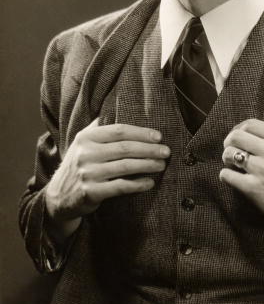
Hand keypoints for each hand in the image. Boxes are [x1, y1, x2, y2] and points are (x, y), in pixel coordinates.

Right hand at [45, 120, 169, 237]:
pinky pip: (120, 187)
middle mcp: (85, 153)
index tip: (158, 136)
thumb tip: (120, 107)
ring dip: (147, 165)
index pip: (119, 130)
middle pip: (125, 148)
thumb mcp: (83, 143)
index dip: (141, 132)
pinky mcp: (91, 192)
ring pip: (125, 166)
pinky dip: (138, 184)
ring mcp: (88, 173)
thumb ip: (99, 127)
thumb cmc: (79, 164)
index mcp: (86, 137)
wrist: (58, 196)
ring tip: (161, 165)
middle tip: (166, 151)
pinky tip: (150, 182)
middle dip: (149, 149)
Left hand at [220, 119, 263, 231]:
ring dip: (226, 158)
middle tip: (231, 149)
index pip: (251, 124)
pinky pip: (228, 175)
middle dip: (229, 142)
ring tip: (231, 163)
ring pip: (229, 154)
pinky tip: (231, 177)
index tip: (238, 135)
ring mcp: (261, 169)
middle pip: (236, 136)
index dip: (239, 128)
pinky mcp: (253, 187)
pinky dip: (226, 175)